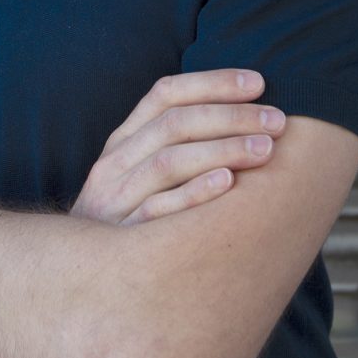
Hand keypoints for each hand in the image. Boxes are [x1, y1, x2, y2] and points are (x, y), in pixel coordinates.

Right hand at [70, 68, 283, 226]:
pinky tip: (229, 182)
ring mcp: (116, 199)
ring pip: (169, 162)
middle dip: (230, 116)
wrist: (81, 275)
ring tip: (266, 150)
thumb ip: (173, 144)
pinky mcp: (123, 237)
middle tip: (277, 120)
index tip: (260, 82)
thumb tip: (242, 112)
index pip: (165, 93)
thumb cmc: (128, 216)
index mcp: (123, 140)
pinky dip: (194, 192)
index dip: (213, 83)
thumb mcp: (136, 172)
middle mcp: (116, 163)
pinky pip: (159, 210)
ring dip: (222, 150)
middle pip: (174, 124)